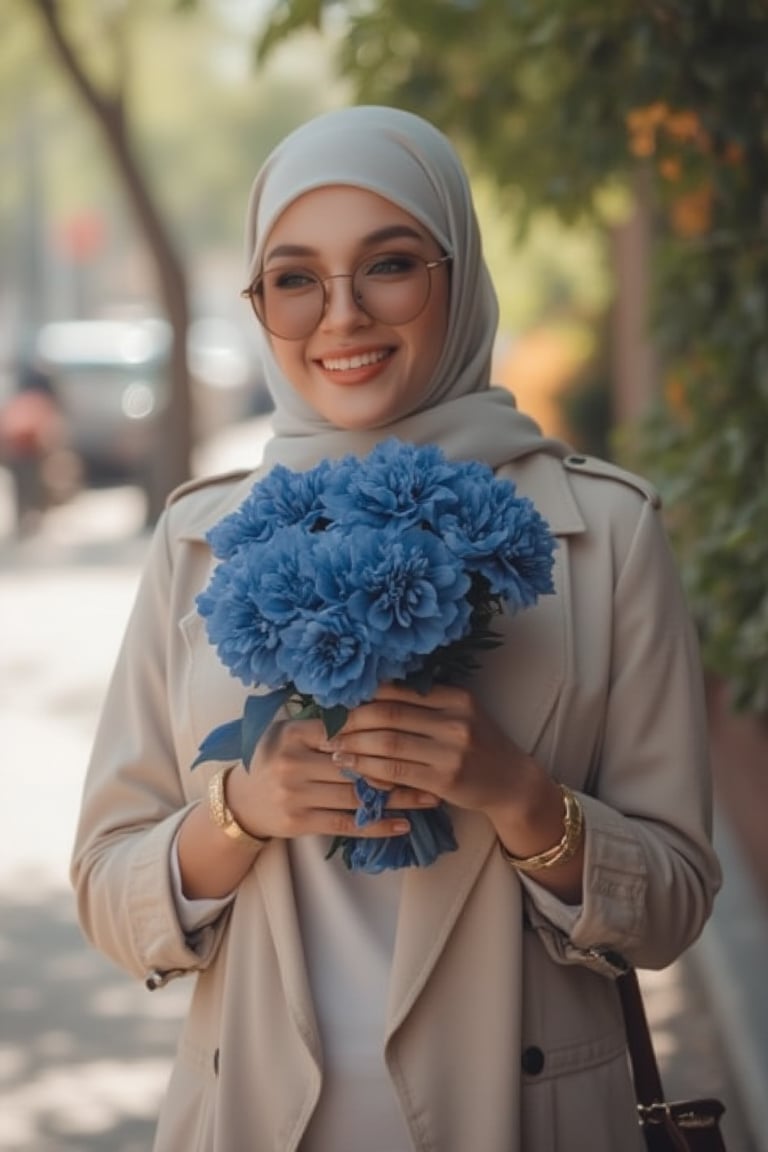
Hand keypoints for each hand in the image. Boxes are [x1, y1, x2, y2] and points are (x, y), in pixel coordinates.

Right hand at [226, 711, 439, 842]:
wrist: (241, 803)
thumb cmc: (275, 759)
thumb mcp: (290, 732)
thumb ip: (326, 723)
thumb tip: (376, 703)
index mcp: (294, 733)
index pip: (346, 729)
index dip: (382, 732)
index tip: (415, 733)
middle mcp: (293, 761)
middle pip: (356, 764)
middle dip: (398, 767)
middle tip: (433, 766)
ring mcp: (296, 793)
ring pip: (357, 795)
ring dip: (397, 799)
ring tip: (428, 797)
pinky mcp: (300, 822)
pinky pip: (347, 824)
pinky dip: (377, 825)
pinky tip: (403, 826)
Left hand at [319, 681, 545, 823]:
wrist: (512, 783)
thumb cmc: (478, 745)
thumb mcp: (459, 714)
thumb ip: (424, 704)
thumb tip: (368, 696)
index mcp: (455, 696)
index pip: (398, 690)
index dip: (363, 695)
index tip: (338, 701)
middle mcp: (454, 719)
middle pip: (388, 714)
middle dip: (351, 720)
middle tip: (327, 725)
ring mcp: (451, 751)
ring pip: (388, 743)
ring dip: (354, 745)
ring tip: (333, 747)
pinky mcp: (444, 780)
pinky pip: (396, 772)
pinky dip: (368, 769)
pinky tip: (353, 768)